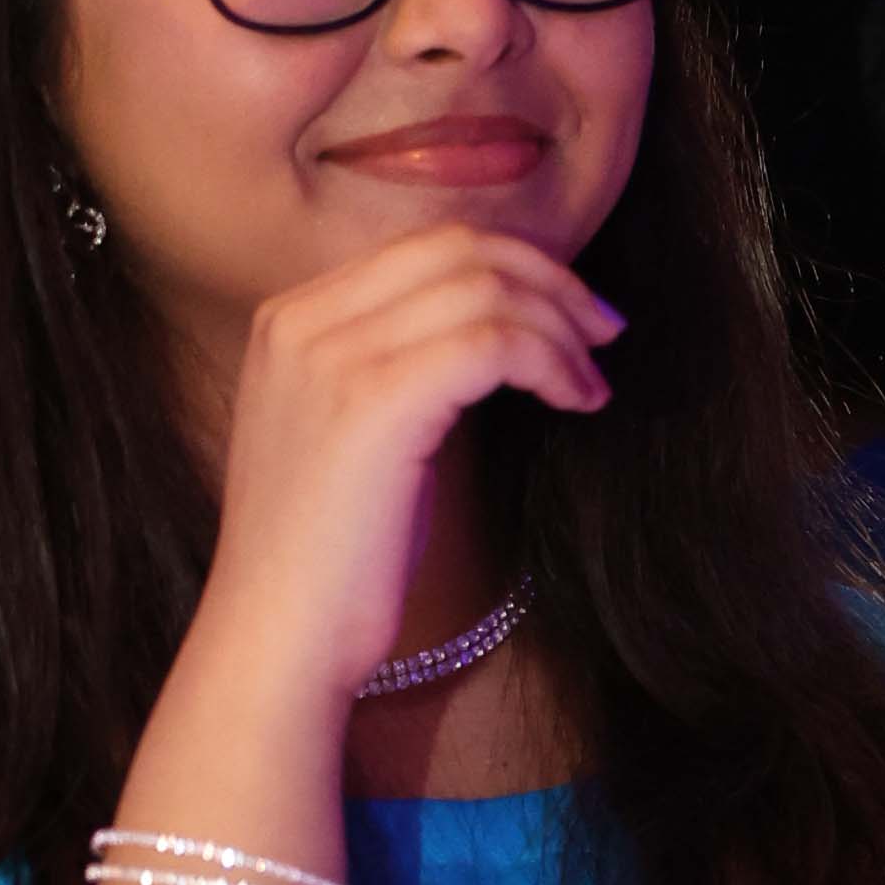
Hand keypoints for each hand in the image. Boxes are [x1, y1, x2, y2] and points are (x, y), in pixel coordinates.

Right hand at [202, 221, 622, 701]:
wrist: (279, 637)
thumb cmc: (333, 561)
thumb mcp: (355, 438)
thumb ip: (396, 370)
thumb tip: (494, 338)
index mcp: (290, 320)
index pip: (423, 247)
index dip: (513, 267)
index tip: (570, 316)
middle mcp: (300, 322)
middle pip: (457, 249)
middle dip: (548, 282)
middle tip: (605, 332)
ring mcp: (331, 358)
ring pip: (483, 289)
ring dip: (560, 329)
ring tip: (593, 384)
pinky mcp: (375, 403)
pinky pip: (493, 342)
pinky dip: (551, 362)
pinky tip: (577, 401)